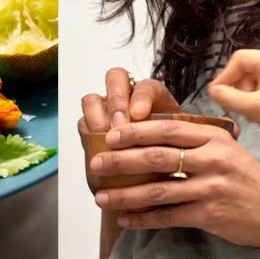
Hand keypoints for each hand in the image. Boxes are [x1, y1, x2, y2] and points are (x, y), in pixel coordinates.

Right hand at [80, 67, 179, 192]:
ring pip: (93, 99)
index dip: (141, 98)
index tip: (139, 115)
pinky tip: (99, 149)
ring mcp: (106, 112)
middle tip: (119, 124)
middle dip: (116, 101)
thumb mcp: (176, 149)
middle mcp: (127, 98)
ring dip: (98, 116)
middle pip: (115, 78)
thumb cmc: (168, 160)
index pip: (146, 86)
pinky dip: (89, 133)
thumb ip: (169, 142)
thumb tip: (170, 145)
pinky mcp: (91, 128)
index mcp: (153, 97)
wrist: (153, 180)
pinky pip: (83, 122)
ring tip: (106, 139)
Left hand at [88, 116, 259, 248]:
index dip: (135, 131)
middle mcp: (212, 160)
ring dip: (125, 194)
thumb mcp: (226, 148)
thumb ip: (194, 141)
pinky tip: (125, 219)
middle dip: (121, 160)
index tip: (110, 135)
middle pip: (156, 157)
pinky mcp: (210, 214)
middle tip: (95, 163)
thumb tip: (149, 136)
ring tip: (101, 196)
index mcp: (213, 138)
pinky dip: (144, 219)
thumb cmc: (248, 177)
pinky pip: (169, 216)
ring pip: (158, 190)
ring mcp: (211, 188)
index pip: (166, 129)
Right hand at [209, 48, 259, 154]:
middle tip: (242, 107)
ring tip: (255, 111)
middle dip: (241, 88)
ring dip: (249, 93)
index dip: (225, 76)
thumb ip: (228, 97)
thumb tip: (212, 90)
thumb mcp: (253, 108)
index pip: (239, 59)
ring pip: (255, 76)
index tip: (218, 93)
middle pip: (247, 67)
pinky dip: (259, 95)